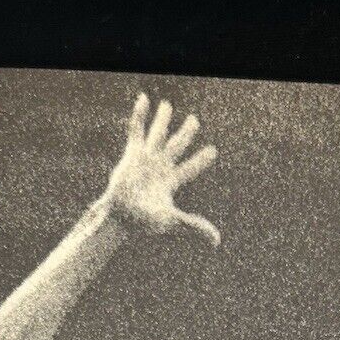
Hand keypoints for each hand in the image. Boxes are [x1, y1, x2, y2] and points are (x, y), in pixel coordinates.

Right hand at [103, 94, 220, 245]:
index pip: (191, 168)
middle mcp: (161, 167)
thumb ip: (195, 226)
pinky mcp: (132, 153)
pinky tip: (144, 98)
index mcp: (171, 182)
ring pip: (158, 134)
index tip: (213, 151)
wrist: (122, 215)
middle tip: (194, 121)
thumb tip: (217, 241)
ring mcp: (146, 158)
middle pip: (177, 145)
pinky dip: (140, 114)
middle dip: (186, 133)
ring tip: (167, 105)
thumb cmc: (145, 221)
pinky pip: (137, 129)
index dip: (201, 160)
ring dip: (163, 120)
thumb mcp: (173, 221)